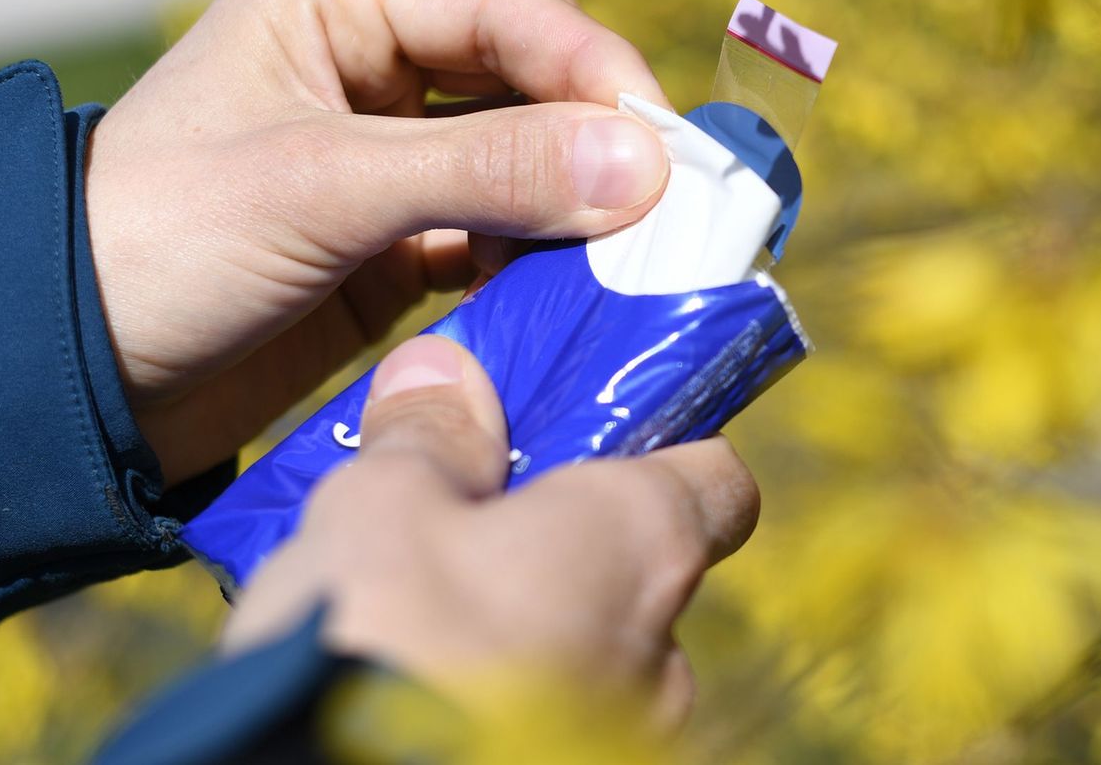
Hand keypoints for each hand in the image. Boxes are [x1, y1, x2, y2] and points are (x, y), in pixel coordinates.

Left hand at [86, 0, 672, 484]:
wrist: (80, 376)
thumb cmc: (160, 244)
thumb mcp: (324, 187)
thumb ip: (485, 169)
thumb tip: (640, 165)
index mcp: (335, 8)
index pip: (503, 11)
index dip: (591, 68)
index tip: (662, 142)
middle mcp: (370, 75)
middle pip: (526, 81)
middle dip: (595, 135)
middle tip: (666, 203)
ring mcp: (388, 164)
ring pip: (520, 162)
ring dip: (575, 203)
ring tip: (630, 256)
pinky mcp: (395, 247)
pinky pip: (496, 236)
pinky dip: (538, 261)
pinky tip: (567, 292)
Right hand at [223, 334, 758, 724]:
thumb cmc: (382, 639)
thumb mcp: (382, 505)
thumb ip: (428, 437)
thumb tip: (440, 372)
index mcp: (641, 545)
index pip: (719, 482)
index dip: (666, 450)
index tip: (599, 438)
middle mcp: (661, 648)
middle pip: (639, 573)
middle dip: (563, 550)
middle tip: (469, 532)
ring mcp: (628, 733)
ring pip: (594, 655)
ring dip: (531, 629)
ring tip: (424, 622)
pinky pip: (557, 717)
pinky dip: (509, 691)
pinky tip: (424, 684)